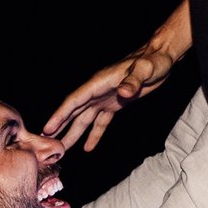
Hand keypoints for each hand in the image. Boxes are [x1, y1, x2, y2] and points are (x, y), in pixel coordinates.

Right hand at [43, 1, 192, 152]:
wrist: (160, 57)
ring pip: (85, 119)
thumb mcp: (145, 70)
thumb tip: (124, 92)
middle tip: (47, 144)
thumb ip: (133, 81)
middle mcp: (97, 91)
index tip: (47, 129)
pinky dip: (94, 134)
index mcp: (99, 83)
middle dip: (60, 127)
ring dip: (73, 133)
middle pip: (74, 112)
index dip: (60, 115)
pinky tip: (88, 147)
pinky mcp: (115, 104)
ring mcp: (105, 98)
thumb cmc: (153, 60)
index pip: (75, 101)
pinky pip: (101, 122)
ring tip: (62, 150)